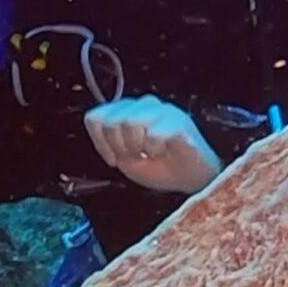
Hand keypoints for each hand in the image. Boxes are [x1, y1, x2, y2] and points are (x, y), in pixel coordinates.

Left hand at [84, 97, 223, 195]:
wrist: (192, 181)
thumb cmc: (160, 168)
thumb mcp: (125, 158)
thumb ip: (110, 141)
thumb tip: (104, 128)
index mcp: (128, 111)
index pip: (96, 117)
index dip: (99, 142)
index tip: (113, 159)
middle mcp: (144, 105)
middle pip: (111, 121)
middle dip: (119, 147)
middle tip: (137, 157)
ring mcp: (162, 110)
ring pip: (130, 122)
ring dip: (137, 146)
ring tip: (151, 154)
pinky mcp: (178, 120)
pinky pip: (153, 133)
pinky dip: (155, 149)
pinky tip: (164, 152)